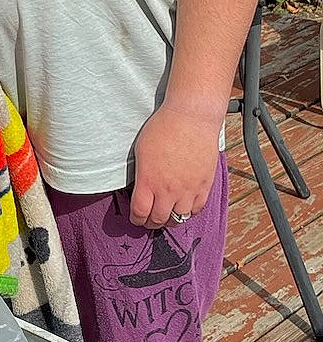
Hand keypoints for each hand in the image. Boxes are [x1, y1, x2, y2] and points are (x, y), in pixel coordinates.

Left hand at [130, 101, 222, 227]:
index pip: (140, 212)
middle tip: (149, 220)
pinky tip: (183, 207)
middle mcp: (169, 190)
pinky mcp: (204, 186)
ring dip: (170, 220)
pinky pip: (196, 209)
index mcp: (149, 180)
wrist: (191, 118)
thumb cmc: (163, 128)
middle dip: (151, 223)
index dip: (136, 219)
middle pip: (159, 219)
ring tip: (166, 215)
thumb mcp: (142, 151)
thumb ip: (142, 175)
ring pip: (179, 218)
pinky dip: (188, 212)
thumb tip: (140, 190)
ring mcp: (188, 190)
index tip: (135, 218)